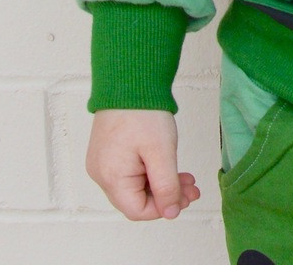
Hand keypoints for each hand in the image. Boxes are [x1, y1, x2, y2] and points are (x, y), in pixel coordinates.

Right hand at [86, 109, 200, 220]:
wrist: (130, 79)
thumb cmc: (143, 112)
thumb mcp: (162, 152)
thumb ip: (167, 186)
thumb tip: (171, 213)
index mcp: (111, 177)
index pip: (138, 210)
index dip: (163, 208)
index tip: (185, 197)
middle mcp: (101, 173)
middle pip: (136, 199)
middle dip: (166, 195)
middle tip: (191, 187)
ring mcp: (102, 161)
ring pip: (134, 185)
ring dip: (161, 183)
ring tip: (185, 176)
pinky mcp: (107, 151)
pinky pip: (129, 172)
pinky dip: (149, 172)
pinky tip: (167, 165)